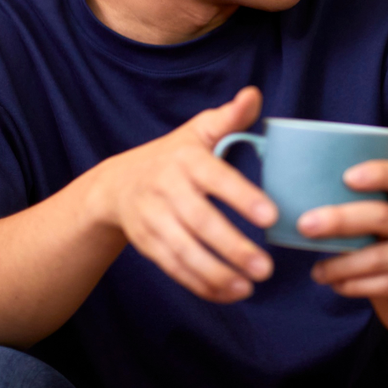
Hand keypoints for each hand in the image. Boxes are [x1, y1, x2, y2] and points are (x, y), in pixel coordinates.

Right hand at [92, 87, 277, 302]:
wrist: (116, 184)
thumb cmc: (174, 155)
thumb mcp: (198, 130)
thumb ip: (229, 117)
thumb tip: (253, 94)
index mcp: (186, 160)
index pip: (216, 178)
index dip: (242, 197)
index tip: (271, 216)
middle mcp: (166, 190)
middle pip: (200, 222)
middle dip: (233, 247)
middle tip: (267, 267)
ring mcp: (153, 220)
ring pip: (184, 251)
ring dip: (217, 274)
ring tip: (249, 287)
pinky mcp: (147, 244)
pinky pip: (174, 268)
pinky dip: (201, 284)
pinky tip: (229, 294)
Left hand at [299, 161, 387, 338]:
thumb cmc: (386, 253)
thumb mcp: (380, 228)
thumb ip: (356, 212)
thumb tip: (300, 200)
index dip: (379, 173)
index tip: (346, 177)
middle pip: (383, 216)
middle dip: (341, 220)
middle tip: (305, 225)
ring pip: (379, 256)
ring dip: (341, 264)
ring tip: (317, 271)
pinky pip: (386, 284)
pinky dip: (355, 285)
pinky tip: (337, 286)